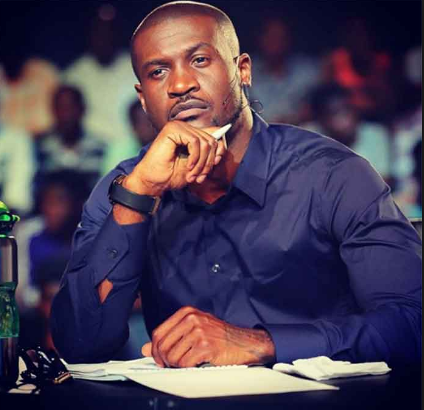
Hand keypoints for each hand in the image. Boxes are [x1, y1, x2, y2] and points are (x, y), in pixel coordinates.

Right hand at [124, 121, 224, 195]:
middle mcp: (184, 127)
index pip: (215, 133)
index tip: (216, 163)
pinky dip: (195, 158)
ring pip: (205, 142)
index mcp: (190, 134)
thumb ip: (207, 154)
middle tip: (199, 177)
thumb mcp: (197, 165)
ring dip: (202, 163)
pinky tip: (188, 166)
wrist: (153, 182)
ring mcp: (178, 127)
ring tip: (193, 175)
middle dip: (208, 162)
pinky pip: (195, 142)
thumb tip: (222, 145)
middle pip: (212, 140)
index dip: (220, 148)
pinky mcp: (172, 130)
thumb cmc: (171, 175)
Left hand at [141, 306, 275, 367]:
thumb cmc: (219, 336)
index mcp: (187, 312)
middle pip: (162, 345)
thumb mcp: (193, 330)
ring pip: (172, 356)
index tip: (159, 358)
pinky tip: (195, 364)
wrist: (243, 342)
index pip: (158, 332)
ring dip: (176, 365)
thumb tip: (145, 348)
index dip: (155, 349)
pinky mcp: (206, 345)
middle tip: (170, 365)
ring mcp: (199, 331)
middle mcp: (192, 318)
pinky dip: (187, 368)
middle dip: (163, 360)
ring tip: (186, 363)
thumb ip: (170, 337)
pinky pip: (184, 363)